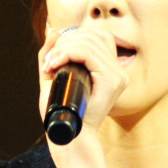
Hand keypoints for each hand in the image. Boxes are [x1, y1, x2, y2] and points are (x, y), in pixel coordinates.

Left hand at [37, 21, 129, 135]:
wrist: (69, 136)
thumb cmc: (62, 111)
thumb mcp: (55, 78)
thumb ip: (53, 55)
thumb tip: (53, 31)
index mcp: (111, 69)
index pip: (97, 36)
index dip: (74, 37)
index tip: (55, 55)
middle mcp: (118, 70)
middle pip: (92, 36)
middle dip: (65, 43)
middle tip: (48, 62)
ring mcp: (118, 75)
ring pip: (89, 42)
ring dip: (63, 49)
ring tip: (50, 65)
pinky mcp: (112, 80)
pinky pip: (88, 53)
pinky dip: (67, 54)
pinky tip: (55, 65)